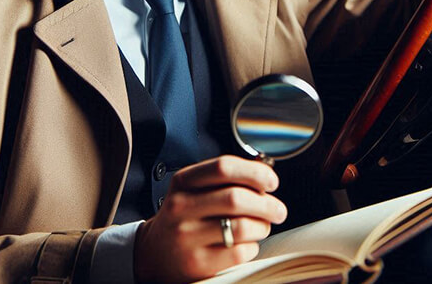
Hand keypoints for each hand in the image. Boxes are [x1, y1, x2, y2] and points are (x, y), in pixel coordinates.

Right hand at [133, 155, 286, 283]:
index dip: (254, 171)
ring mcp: (187, 237)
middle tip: (278, 210)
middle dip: (267, 203)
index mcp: (184, 181)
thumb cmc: (185, 216)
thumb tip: (266, 176)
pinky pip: (239, 252)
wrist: (153, 254)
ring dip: (263, 226)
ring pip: (242, 227)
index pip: (224, 167)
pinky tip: (247, 244)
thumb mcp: (193, 188)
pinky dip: (252, 247)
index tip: (271, 181)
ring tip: (264, 226)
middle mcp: (182, 207)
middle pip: (237, 198)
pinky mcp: (196, 264)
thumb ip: (224, 179)